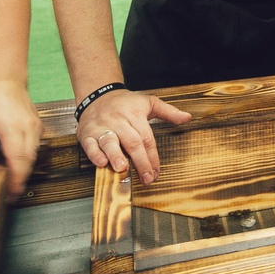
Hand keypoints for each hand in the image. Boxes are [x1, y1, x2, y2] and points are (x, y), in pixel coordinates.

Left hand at [0, 79, 42, 198]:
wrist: (8, 83)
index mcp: (11, 127)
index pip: (18, 157)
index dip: (16, 176)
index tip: (11, 190)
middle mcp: (28, 128)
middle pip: (29, 160)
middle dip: (21, 178)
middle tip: (12, 193)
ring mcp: (36, 127)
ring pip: (35, 155)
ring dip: (26, 169)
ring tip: (14, 182)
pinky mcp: (40, 128)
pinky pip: (37, 148)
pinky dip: (29, 159)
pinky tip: (19, 165)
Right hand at [76, 89, 191, 184]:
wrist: (98, 95)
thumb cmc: (126, 103)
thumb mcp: (149, 103)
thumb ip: (168, 112)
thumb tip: (187, 117)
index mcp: (135, 114)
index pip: (147, 138)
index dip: (153, 156)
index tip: (156, 172)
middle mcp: (118, 120)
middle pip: (132, 142)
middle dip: (140, 161)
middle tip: (147, 178)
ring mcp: (102, 126)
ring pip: (110, 142)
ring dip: (116, 156)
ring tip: (123, 169)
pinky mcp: (86, 133)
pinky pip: (90, 144)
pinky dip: (95, 154)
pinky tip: (102, 163)